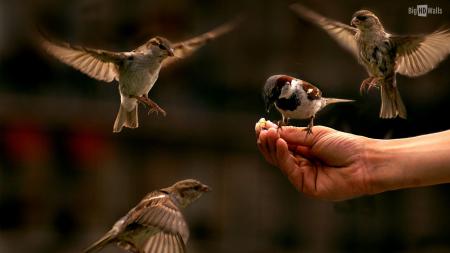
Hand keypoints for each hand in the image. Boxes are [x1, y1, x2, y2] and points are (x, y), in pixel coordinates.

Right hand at [255, 119, 373, 200]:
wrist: (364, 161)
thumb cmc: (345, 146)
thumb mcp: (315, 135)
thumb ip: (293, 135)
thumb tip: (272, 130)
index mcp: (304, 150)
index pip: (281, 144)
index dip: (270, 135)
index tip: (260, 125)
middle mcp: (302, 164)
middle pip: (277, 154)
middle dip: (268, 141)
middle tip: (261, 130)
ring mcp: (303, 175)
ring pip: (280, 162)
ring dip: (272, 147)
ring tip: (268, 134)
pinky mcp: (305, 186)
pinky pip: (289, 170)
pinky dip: (282, 156)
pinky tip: (280, 143)